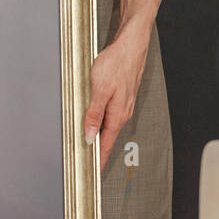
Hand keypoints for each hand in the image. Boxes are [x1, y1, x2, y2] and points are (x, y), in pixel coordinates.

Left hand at [84, 24, 150, 169]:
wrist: (130, 46)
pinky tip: (96, 120)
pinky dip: (102, 121)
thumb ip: (94, 114)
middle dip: (98, 149)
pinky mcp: (121, 96)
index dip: (99, 159)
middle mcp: (122, 112)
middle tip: (89, 161)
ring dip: (100, 134)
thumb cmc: (116, 64)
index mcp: (117, 115)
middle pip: (108, 136)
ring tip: (90, 144)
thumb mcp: (99, 89)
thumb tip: (90, 134)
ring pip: (109, 124)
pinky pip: (110, 114)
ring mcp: (123, 104)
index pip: (106, 143)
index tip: (93, 172)